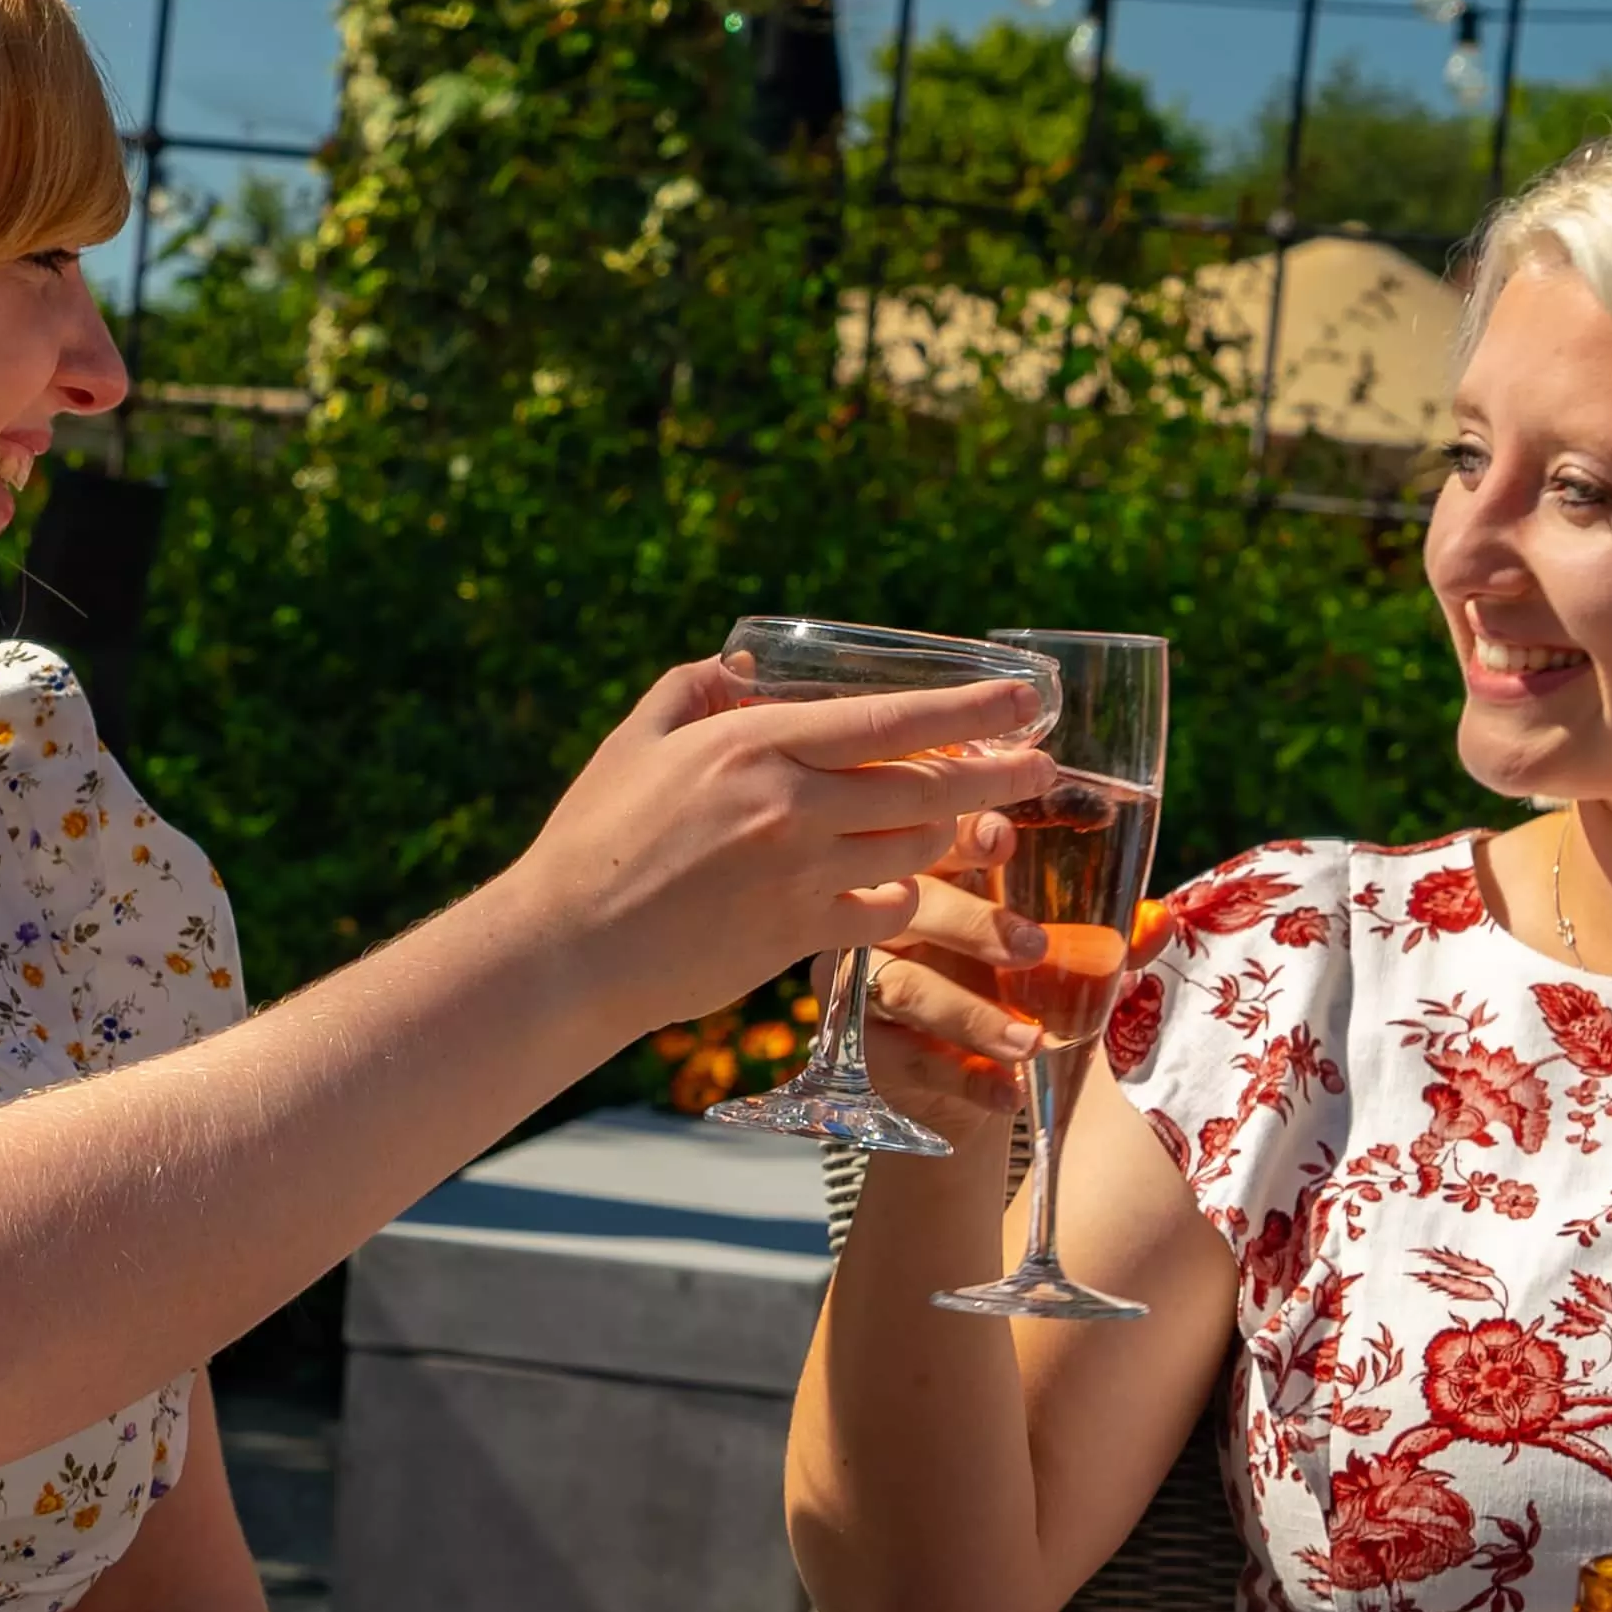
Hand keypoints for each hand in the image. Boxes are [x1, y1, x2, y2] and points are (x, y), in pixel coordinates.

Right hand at [497, 659, 1054, 1034]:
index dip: (971, 707)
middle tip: (1043, 767)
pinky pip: (886, 913)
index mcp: (756, 743)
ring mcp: (800, 874)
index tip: (1025, 698)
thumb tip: (745, 664)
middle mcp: (790, 805)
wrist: (568, 947)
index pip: (890, 720)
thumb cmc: (593, 839)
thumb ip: (695, 690)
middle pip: (926, 785)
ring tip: (984, 825)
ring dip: (955, 836)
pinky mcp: (799, 936)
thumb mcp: (636, 741)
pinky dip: (905, 899)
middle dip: (997, 774)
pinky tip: (906, 889)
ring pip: (916, 848)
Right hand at [865, 868, 1193, 1158]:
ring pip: (907, 987)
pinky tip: (1007, 1094)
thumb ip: (1104, 941)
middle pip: (913, 906)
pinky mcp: (859, 1048)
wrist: (965, 1087)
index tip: (1004, 837)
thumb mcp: (1057, 965)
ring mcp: (861, 983)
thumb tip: (1158, 923)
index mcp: (931, 879)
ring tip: (1030, 1042)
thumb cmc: (1006, 995)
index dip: (964, 834)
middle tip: (1034, 949)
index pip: (936, 841)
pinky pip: (905, 1058)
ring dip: (972, 1015)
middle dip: (973, 924)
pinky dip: (961, 1076)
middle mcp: (884, 921)